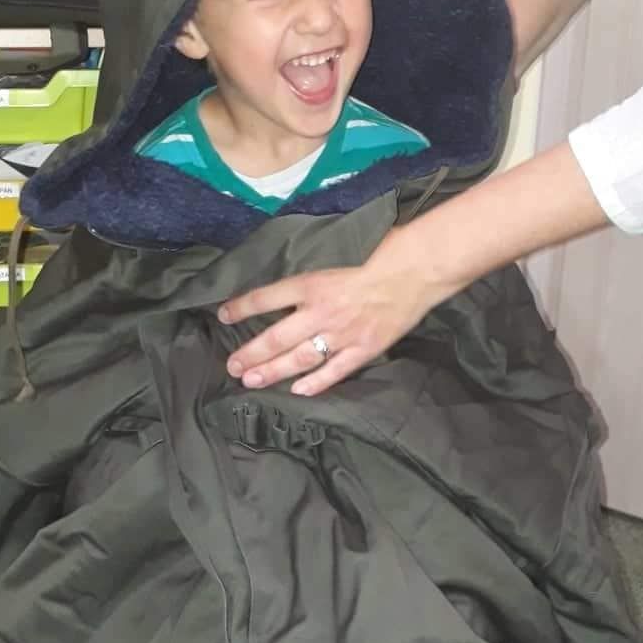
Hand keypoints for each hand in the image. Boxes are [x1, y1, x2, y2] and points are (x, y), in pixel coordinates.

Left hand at [217, 227, 450, 395]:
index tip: (224, 315)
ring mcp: (342, 334)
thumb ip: (315, 270)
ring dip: (271, 372)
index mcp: (313, 283)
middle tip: (231, 366)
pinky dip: (314, 383)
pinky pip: (334, 372)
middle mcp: (321, 312)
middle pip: (275, 338)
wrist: (418, 268)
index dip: (242, 308)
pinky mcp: (364, 349)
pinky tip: (297, 391)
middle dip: (250, 353)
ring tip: (251, 380)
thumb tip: (292, 279)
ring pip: (298, 359)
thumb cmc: (382, 251)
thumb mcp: (339, 251)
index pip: (266, 298)